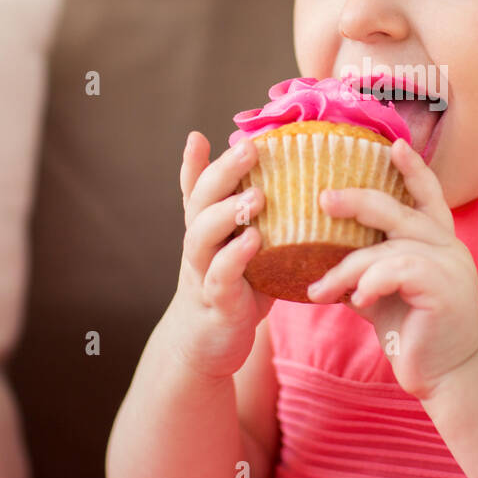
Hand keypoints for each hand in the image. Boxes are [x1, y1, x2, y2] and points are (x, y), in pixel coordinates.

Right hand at [170, 130, 274, 381]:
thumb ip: (250, 211)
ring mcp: (204, 271)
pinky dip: (234, 257)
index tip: (199, 135)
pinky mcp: (217, 300)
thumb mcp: (238, 243)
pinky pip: (220, 276)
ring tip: (256, 197)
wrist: (209, 343)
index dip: (194, 162)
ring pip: (202, 236)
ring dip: (227, 213)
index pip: (196, 186)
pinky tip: (254, 241)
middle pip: (200, 201)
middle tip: (249, 148)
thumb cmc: (235, 284)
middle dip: (223, 172)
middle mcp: (200, 243)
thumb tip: (284, 177)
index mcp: (207, 225)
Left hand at [306, 137, 477, 400]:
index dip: (413, 168)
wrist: (447, 376)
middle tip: (323, 199)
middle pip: (400, 210)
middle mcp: (448, 247)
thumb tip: (319, 255)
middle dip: (359, 200)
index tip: (392, 143)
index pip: (428, 194)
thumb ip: (366, 267)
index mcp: (438, 242)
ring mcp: (450, 266)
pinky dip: (369, 283)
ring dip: (346, 267)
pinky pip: (396, 271)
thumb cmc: (414, 332)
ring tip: (320, 290)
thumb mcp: (385, 292)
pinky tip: (355, 302)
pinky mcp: (444, 289)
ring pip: (387, 248)